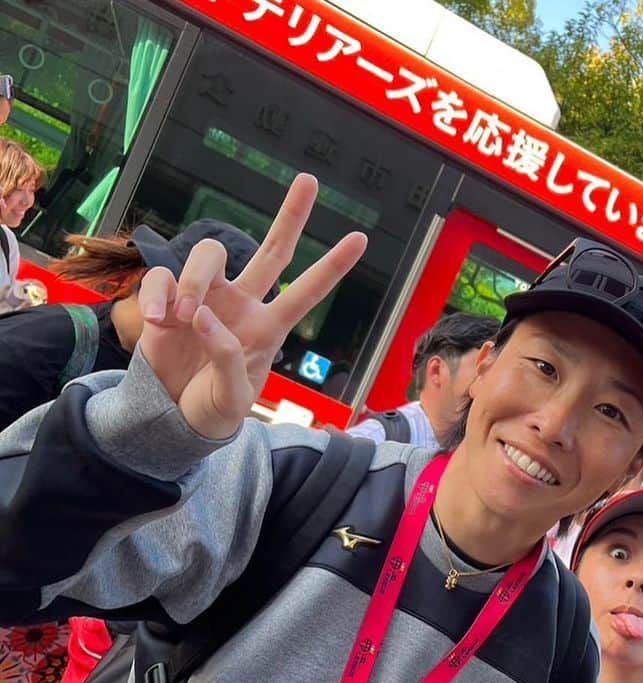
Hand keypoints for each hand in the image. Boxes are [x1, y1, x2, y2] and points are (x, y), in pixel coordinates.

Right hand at [137, 174, 366, 439]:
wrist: (170, 418)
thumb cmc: (211, 410)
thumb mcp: (230, 400)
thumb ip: (227, 360)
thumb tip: (205, 317)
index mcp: (267, 329)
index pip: (305, 293)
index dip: (331, 267)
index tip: (360, 238)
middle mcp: (242, 305)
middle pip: (272, 250)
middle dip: (292, 215)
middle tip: (309, 180)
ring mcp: (206, 297)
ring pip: (208, 256)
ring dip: (192, 281)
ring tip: (181, 319)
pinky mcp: (168, 298)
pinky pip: (162, 276)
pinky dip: (157, 295)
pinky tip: (157, 321)